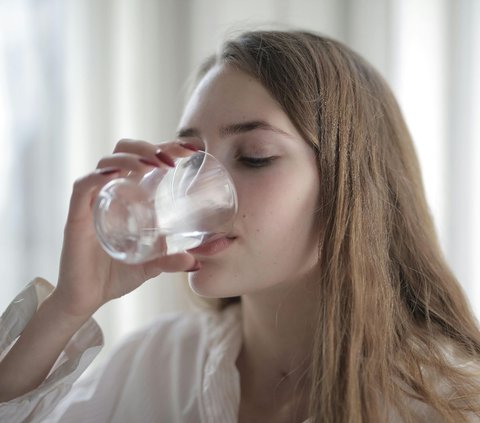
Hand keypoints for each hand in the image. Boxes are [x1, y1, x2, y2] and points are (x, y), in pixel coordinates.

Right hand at [51, 139, 199, 318]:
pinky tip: (117, 175)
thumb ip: (172, 261)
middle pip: (124, 151)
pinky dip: (98, 176)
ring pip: (106, 162)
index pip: (145, 159)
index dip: (166, 147)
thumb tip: (197, 262)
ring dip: (131, 157)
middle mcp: (111, 192)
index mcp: (129, 196)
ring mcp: (93, 201)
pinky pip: (83, 186)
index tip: (191, 150)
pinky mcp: (77, 216)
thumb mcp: (152, 265)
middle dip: (148, 147)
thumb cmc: (116, 275)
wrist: (86, 299)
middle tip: (172, 159)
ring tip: (153, 166)